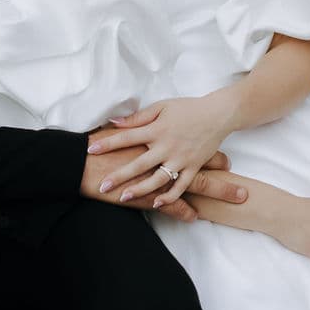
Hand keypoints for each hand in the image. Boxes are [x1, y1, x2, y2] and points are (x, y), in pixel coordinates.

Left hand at [86, 95, 232, 206]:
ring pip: (157, 178)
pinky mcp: (193, 167)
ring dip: (140, 189)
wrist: (219, 114)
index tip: (90, 150)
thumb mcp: (161, 107)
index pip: (127, 137)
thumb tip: (115, 122)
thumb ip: (138, 117)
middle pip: (138, 164)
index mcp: (157, 129)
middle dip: (119, 176)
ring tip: (124, 197)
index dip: (108, 144)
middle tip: (102, 186)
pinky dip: (169, 195)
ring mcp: (181, 158)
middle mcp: (167, 146)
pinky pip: (181, 185)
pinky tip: (156, 202)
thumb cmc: (188, 108)